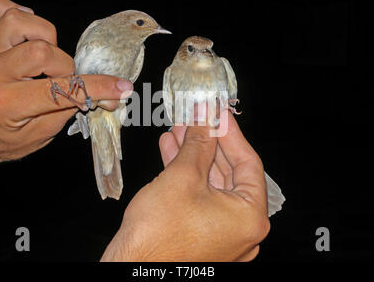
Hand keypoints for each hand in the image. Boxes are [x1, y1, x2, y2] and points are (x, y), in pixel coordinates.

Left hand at [0, 3, 132, 166]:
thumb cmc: (9, 138)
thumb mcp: (44, 133)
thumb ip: (74, 109)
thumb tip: (109, 96)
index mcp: (7, 104)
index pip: (61, 90)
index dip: (97, 88)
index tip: (121, 88)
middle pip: (42, 51)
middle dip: (66, 67)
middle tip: (68, 82)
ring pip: (19, 24)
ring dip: (46, 40)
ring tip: (50, 61)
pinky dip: (22, 17)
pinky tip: (33, 35)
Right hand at [101, 111, 269, 260]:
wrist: (130, 268)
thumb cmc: (158, 233)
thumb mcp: (182, 176)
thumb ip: (198, 144)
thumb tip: (205, 120)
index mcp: (249, 217)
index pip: (248, 163)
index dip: (231, 133)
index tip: (219, 113)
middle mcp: (240, 228)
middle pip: (228, 172)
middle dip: (208, 142)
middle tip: (197, 119)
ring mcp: (220, 233)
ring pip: (210, 183)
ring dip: (193, 155)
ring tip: (179, 130)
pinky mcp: (200, 234)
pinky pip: (198, 197)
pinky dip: (185, 175)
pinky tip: (171, 152)